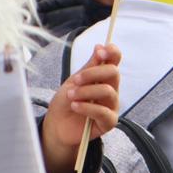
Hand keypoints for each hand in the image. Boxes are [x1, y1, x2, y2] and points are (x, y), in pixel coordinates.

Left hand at [41, 43, 121, 172]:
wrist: (57, 126)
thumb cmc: (66, 101)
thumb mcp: (74, 81)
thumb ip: (89, 66)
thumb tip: (99, 46)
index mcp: (103, 76)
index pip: (115, 59)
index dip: (112, 52)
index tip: (100, 52)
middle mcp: (111, 88)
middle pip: (113, 72)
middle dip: (93, 73)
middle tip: (75, 80)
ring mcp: (111, 105)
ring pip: (108, 91)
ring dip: (86, 92)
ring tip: (71, 96)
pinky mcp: (109, 122)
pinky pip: (103, 112)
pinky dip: (87, 107)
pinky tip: (75, 106)